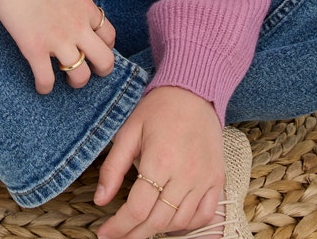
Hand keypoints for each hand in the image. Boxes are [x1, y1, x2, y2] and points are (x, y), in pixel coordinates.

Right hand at [0, 0, 115, 92]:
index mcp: (85, 6)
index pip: (109, 35)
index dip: (104, 45)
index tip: (94, 47)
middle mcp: (78, 27)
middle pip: (104, 61)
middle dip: (100, 69)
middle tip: (90, 70)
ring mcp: (57, 40)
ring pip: (80, 76)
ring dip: (74, 81)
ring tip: (64, 78)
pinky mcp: (34, 48)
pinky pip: (46, 79)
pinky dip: (45, 87)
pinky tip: (41, 87)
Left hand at [94, 87, 224, 238]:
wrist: (194, 92)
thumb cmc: (158, 108)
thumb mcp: (129, 130)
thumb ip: (114, 166)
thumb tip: (100, 200)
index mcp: (160, 160)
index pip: (137, 208)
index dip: (119, 226)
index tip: (104, 234)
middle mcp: (185, 174)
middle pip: (158, 220)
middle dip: (135, 233)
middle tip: (119, 236)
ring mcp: (204, 179)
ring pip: (180, 222)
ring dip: (158, 230)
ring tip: (140, 228)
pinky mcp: (217, 179)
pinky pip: (204, 215)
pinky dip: (187, 225)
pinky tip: (170, 221)